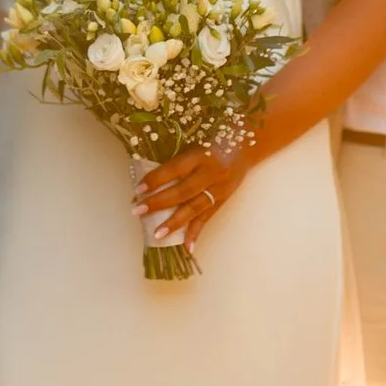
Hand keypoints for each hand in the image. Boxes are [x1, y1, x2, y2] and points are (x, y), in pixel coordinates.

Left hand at [135, 142, 249, 246]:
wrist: (247, 144)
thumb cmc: (214, 139)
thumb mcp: (195, 142)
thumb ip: (178, 159)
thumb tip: (150, 177)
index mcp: (202, 155)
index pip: (175, 169)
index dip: (156, 179)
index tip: (138, 189)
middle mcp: (212, 173)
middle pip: (183, 191)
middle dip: (159, 203)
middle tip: (138, 211)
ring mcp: (219, 188)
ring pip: (195, 208)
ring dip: (175, 223)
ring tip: (157, 234)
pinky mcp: (224, 199)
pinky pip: (208, 217)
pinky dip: (196, 232)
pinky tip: (187, 247)